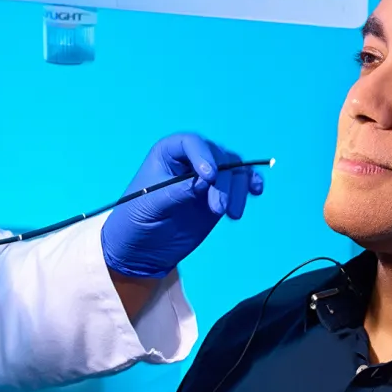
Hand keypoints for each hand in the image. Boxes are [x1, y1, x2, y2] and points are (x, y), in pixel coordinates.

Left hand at [100, 133, 264, 279]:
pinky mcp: (219, 194)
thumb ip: (176, 191)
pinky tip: (256, 191)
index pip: (191, 143)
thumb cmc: (136, 219)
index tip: (209, 178)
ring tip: (231, 214)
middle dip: (222, 181)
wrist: (142, 248)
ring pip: (233, 169)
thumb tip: (205, 182)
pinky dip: (249, 185)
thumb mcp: (150, 204)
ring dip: (237, 188)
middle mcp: (191, 159)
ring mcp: (208, 177)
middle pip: (218, 156)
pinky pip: (240, 183)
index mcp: (168, 152)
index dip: (203, 156)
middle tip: (218, 209)